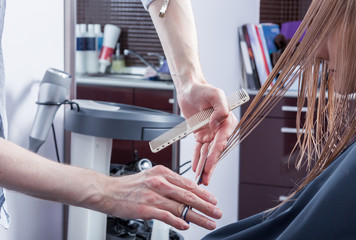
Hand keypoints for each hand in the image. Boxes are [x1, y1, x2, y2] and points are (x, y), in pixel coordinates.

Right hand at [104, 165, 221, 229]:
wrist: (107, 191)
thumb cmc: (129, 186)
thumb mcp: (151, 177)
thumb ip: (168, 183)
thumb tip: (185, 193)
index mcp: (162, 173)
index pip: (188, 183)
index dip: (203, 193)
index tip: (213, 200)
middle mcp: (159, 182)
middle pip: (188, 195)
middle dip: (206, 205)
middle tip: (217, 212)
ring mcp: (152, 196)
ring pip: (180, 207)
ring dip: (197, 216)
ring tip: (209, 222)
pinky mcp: (145, 208)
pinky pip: (166, 216)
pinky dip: (178, 222)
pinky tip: (186, 226)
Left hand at [177, 81, 237, 184]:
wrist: (189, 88)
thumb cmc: (202, 89)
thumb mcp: (215, 94)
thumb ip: (220, 108)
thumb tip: (217, 123)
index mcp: (227, 121)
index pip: (222, 139)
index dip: (216, 152)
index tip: (210, 162)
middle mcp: (220, 129)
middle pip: (216, 150)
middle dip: (211, 165)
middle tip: (206, 177)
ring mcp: (210, 133)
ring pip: (207, 153)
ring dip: (204, 166)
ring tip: (201, 178)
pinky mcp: (201, 135)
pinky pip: (199, 149)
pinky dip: (197, 159)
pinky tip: (196, 168)